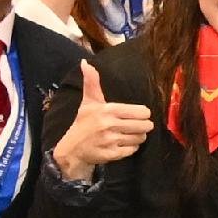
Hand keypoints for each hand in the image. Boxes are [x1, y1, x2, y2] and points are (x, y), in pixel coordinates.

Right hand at [49, 61, 152, 180]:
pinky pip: (133, 150)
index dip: (143, 114)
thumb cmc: (83, 123)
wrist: (72, 150)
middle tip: (134, 126)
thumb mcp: (88, 102)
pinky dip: (131, 148)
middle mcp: (110, 125)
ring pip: (140, 138)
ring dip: (137, 137)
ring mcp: (111, 141)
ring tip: (127, 134)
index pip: (142, 112)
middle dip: (142, 126)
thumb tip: (85, 62)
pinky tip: (121, 144)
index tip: (136, 115)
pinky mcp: (112, 154)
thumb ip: (92, 83)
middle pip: (145, 126)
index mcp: (108, 110)